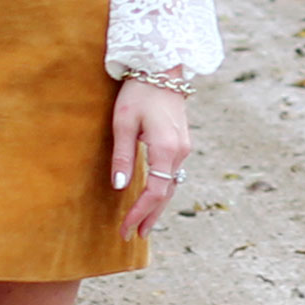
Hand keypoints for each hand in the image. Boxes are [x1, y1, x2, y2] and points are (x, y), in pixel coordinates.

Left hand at [111, 77, 190, 240]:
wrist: (162, 69)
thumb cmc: (138, 92)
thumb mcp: (123, 123)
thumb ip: (123, 156)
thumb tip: (120, 187)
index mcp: (166, 149)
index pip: (155, 192)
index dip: (140, 212)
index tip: (125, 228)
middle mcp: (180, 152)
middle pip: (166, 194)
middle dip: (149, 216)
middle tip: (132, 235)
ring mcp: (183, 148)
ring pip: (171, 185)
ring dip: (156, 206)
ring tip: (143, 226)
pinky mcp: (181, 143)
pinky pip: (172, 174)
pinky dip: (162, 191)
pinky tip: (153, 199)